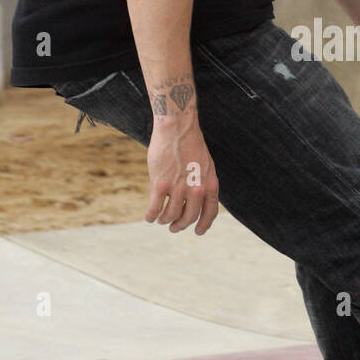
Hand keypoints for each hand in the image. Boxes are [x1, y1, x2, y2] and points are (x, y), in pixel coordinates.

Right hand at [145, 117, 219, 234]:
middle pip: (189, 218)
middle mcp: (197, 190)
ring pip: (171, 215)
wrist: (177, 127)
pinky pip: (155, 208)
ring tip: (161, 220)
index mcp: (210, 185)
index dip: (203, 225)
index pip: (210, 213)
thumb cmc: (190, 143)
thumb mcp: (206, 165)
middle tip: (174, 228)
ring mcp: (178, 188)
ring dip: (165, 220)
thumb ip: (203, 183)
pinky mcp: (160, 184)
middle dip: (180, 226)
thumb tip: (196, 201)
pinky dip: (151, 216)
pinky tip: (149, 217)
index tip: (198, 231)